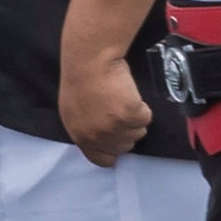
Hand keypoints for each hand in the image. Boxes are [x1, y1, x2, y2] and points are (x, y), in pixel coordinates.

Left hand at [58, 50, 154, 167]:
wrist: (90, 61)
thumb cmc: (82, 81)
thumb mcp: (74, 113)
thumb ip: (88, 130)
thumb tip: (105, 140)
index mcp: (80, 136)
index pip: (101, 159)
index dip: (113, 151)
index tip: (119, 141)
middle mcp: (97, 136)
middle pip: (124, 146)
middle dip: (125, 130)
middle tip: (119, 110)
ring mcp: (114, 127)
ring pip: (138, 132)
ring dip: (134, 118)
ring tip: (122, 99)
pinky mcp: (130, 115)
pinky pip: (146, 118)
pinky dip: (142, 107)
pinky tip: (129, 94)